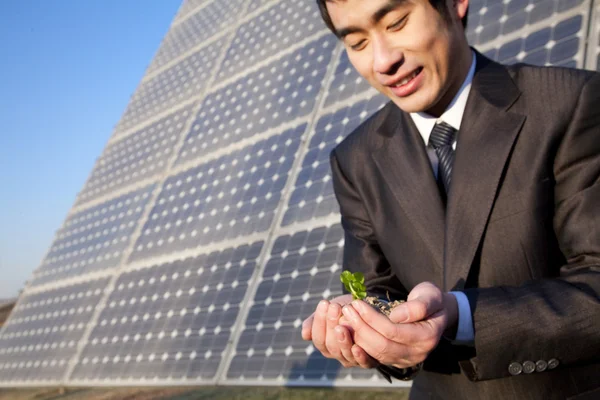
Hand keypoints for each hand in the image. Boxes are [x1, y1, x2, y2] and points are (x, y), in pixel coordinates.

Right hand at [302, 294, 378, 368]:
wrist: (369, 309)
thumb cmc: (346, 309)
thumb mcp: (329, 311)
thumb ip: (315, 321)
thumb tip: (305, 335)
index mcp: (325, 344)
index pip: (318, 338)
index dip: (319, 321)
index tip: (324, 303)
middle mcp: (337, 354)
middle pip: (330, 345)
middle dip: (331, 324)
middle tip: (335, 306)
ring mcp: (352, 359)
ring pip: (344, 354)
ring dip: (343, 339)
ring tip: (342, 324)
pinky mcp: (369, 361)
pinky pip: (363, 363)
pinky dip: (359, 357)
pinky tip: (356, 347)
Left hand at [340, 282, 457, 367]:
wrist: (437, 314)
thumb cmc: (432, 300)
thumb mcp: (430, 295)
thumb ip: (418, 305)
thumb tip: (396, 316)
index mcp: (426, 337)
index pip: (392, 331)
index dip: (372, 318)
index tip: (357, 303)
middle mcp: (417, 354)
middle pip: (381, 346)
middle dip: (361, 327)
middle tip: (347, 310)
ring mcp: (406, 360)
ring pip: (376, 354)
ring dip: (358, 336)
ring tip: (345, 318)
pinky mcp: (396, 360)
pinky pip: (375, 357)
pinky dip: (361, 344)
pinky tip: (350, 330)